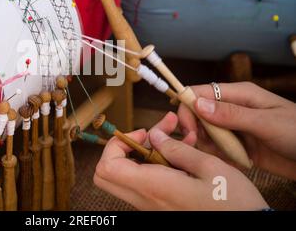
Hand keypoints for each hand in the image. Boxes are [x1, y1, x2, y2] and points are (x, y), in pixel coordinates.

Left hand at [93, 112, 267, 209]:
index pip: (107, 167)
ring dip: (147, 152)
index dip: (116, 145)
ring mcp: (152, 206)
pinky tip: (186, 152)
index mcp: (154, 187)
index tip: (143, 134)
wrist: (249, 229)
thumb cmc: (233, 203)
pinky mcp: (161, 207)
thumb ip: (176, 148)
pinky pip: (147, 183)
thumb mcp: (209, 167)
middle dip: (125, 147)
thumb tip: (153, 135)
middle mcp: (146, 199)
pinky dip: (158, 164)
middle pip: (108, 174)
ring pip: (128, 176)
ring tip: (180, 137)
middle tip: (151, 135)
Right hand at [178, 82, 295, 179]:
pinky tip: (229, 161)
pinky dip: (217, 155)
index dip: (187, 107)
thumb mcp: (266, 122)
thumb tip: (197, 103)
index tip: (187, 128)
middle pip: (199, 113)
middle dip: (194, 128)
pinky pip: (218, 148)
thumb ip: (231, 114)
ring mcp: (235, 128)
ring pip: (206, 132)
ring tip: (218, 156)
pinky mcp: (239, 146)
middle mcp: (233, 109)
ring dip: (205, 144)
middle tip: (197, 145)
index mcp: (239, 94)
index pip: (201, 93)